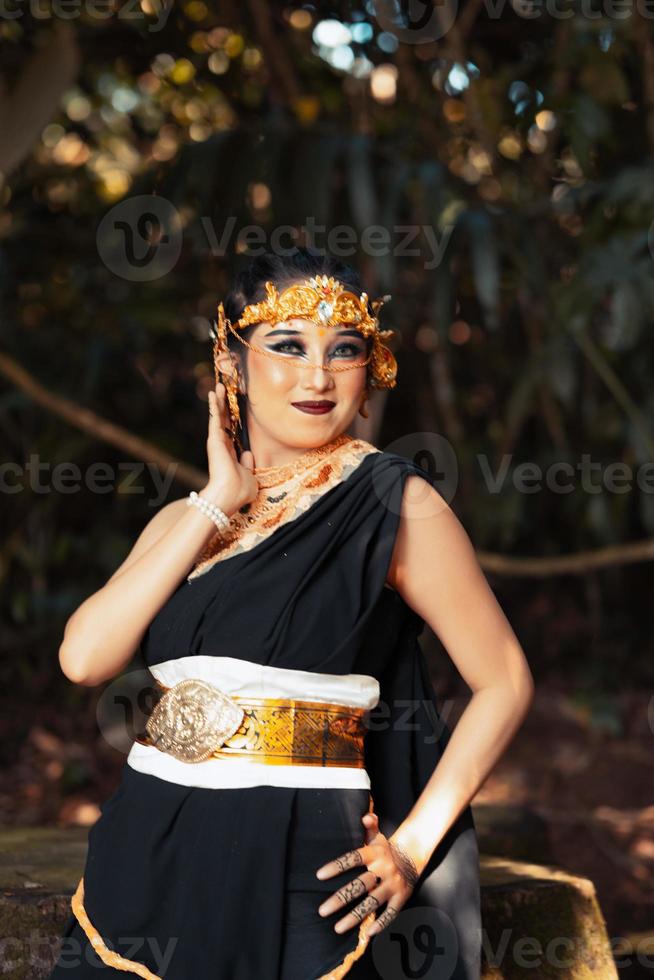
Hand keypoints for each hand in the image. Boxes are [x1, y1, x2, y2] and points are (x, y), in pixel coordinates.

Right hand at [203, 381, 258, 513]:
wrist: (229, 496)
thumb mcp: (250, 476)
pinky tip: (213, 393)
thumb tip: (248, 453)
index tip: (235, 408)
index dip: (233, 419)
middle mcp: (222, 446)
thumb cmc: (240, 490)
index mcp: (230, 454)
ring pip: (218, 416)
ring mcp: (217, 442)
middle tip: (224, 389)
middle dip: (225, 405)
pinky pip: (215, 418)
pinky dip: (214, 405)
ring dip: (218, 400)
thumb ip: (248, 464)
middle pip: (224, 420)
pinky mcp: (214, 439)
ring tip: (218, 385)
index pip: (231, 432)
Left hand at [314, 809, 419, 938]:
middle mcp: (383, 870)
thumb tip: (365, 817)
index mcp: (375, 854)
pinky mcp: (401, 897)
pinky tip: (368, 934)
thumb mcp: (378, 836)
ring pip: (372, 902)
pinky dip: (381, 923)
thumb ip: (370, 826)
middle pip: (359, 885)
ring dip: (354, 916)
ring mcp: (393, 885)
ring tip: (337, 928)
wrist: (413, 857)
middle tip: (322, 910)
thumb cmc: (385, 849)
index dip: (337, 866)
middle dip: (340, 899)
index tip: (319, 875)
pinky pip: (391, 913)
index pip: (353, 858)